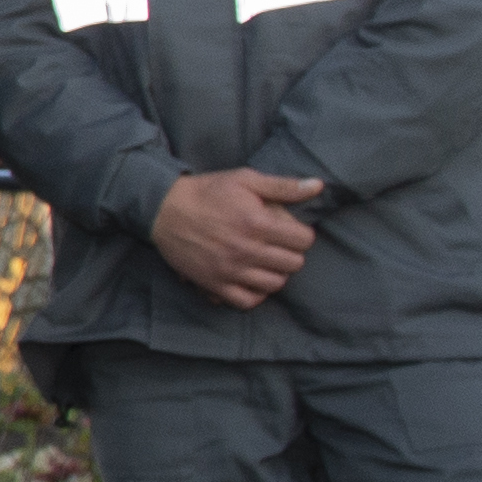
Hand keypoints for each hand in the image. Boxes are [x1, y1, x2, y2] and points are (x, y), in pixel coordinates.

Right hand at [147, 166, 325, 308]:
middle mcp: (246, 249)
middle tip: (278, 245)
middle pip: (293, 264)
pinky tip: (253, 280)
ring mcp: (230, 270)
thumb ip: (283, 186)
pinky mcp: (214, 283)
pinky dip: (256, 294)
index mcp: (257, 223)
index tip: (290, 231)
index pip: (303, 241)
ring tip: (266, 262)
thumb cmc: (206, 192)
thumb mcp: (245, 179)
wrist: (163, 209)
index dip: (301, 234)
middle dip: (291, 253)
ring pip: (275, 284)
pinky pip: (247, 301)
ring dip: (276, 273)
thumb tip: (318, 185)